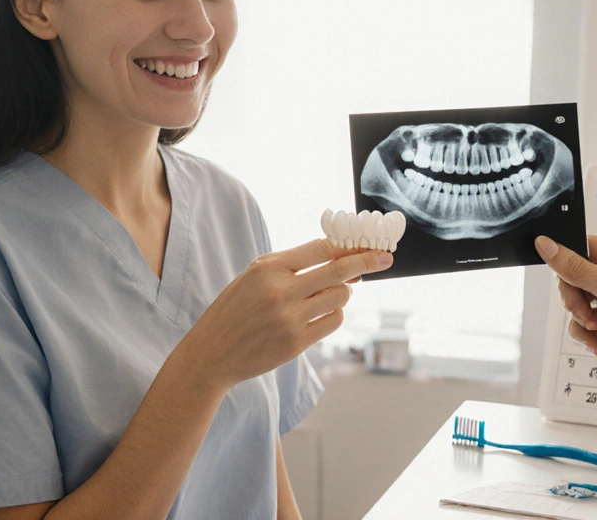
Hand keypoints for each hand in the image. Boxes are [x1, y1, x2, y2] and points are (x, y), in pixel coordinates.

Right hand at [180, 239, 391, 389]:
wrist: (212, 352)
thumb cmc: (236, 309)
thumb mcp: (255, 276)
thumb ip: (293, 264)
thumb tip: (341, 257)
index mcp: (268, 267)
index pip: (322, 248)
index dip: (350, 245)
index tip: (370, 243)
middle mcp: (280, 290)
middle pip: (339, 270)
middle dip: (368, 261)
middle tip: (385, 258)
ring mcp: (289, 318)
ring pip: (340, 296)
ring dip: (343, 293)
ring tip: (326, 294)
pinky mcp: (296, 342)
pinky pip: (333, 321)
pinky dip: (334, 314)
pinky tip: (321, 313)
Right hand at [536, 235, 596, 406]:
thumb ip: (577, 269)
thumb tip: (547, 245)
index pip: (584, 248)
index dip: (567, 261)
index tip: (556, 273)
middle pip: (577, 278)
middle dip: (575, 301)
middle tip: (585, 315)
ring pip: (579, 304)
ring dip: (582, 322)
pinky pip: (587, 324)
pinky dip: (590, 336)